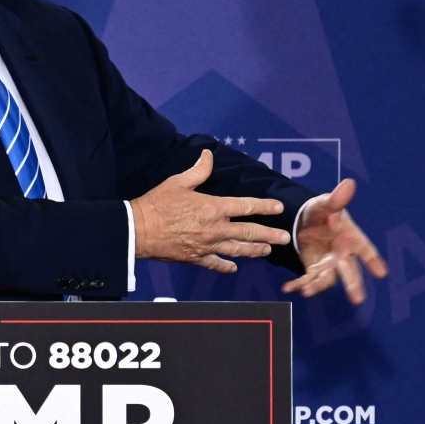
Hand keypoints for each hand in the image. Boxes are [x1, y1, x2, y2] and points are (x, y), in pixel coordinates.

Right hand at [131, 150, 290, 272]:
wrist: (138, 230)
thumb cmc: (157, 204)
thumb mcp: (178, 182)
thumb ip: (198, 171)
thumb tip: (208, 155)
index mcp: (213, 207)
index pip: (246, 206)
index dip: (264, 207)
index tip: (278, 208)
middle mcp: (215, 229)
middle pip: (249, 233)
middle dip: (270, 235)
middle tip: (285, 238)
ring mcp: (207, 246)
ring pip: (238, 250)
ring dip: (255, 250)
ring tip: (268, 251)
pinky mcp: (196, 258)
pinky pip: (216, 264)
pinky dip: (227, 266)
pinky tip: (234, 267)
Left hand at [281, 178, 387, 304]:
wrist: (305, 221)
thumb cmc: (322, 212)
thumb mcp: (325, 204)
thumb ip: (336, 199)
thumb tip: (349, 184)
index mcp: (350, 237)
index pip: (365, 249)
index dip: (373, 260)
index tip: (382, 273)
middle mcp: (342, 254)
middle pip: (349, 270)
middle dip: (353, 284)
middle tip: (357, 298)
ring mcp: (328, 264)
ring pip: (327, 279)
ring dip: (317, 286)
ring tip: (307, 292)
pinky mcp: (313, 269)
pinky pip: (308, 279)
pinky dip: (299, 285)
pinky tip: (288, 288)